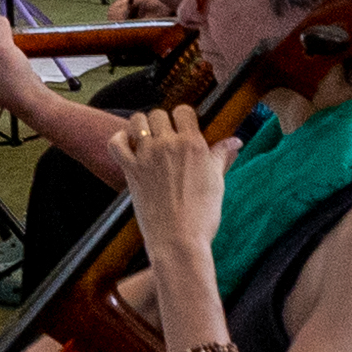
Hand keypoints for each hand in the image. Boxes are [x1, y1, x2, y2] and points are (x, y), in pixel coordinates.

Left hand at [121, 99, 230, 288]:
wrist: (179, 241)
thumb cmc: (202, 215)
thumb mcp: (217, 181)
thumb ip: (221, 155)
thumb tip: (235, 142)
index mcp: (193, 144)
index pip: (183, 110)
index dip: (183, 117)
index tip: (183, 128)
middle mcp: (168, 145)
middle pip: (159, 114)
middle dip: (162, 123)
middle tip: (165, 139)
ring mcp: (147, 156)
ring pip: (137, 121)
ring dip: (141, 127)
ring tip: (146, 140)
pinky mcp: (131, 170)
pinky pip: (116, 142)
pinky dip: (119, 140)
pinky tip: (128, 146)